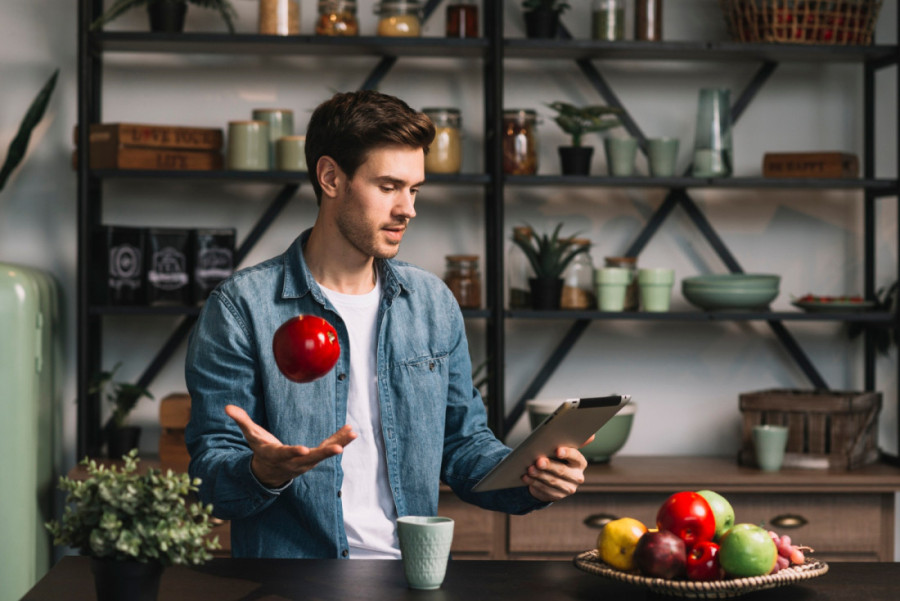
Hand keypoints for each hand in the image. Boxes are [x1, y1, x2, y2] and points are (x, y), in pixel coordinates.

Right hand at [225, 404, 356, 487]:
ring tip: (352, 433)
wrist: (270, 472)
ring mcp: (307, 462)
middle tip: (339, 449)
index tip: (305, 451)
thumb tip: (227, 408)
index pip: (286, 455)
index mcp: (277, 456)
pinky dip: (340, 440)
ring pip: (324, 453)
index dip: (295, 453)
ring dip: (339, 443)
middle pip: (311, 459)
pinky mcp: (315, 457)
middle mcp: (295, 462)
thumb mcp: (251, 437)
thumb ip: (242, 421)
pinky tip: (351, 431)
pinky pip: (329, 448)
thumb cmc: (260, 451)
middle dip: (325, 453)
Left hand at [521, 435, 591, 502]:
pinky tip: (526, 477)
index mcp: (580, 463)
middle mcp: (577, 477)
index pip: (576, 457)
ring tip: (529, 469)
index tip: (557, 450)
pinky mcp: (558, 496)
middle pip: (562, 470)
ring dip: (540, 475)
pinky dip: (534, 483)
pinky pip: (545, 490)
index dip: (567, 453)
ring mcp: (568, 488)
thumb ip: (571, 442)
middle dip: (549, 465)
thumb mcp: (562, 450)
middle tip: (538, 461)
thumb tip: (592, 435)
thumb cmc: (556, 458)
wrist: (552, 478)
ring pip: (553, 481)